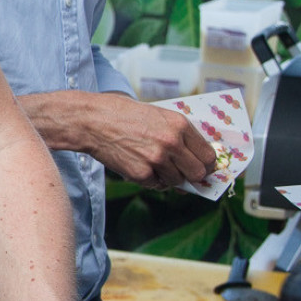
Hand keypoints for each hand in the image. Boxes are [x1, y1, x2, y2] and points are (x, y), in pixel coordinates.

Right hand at [87, 98, 216, 187]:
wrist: (91, 121)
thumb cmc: (123, 115)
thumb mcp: (157, 115)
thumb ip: (178, 135)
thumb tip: (194, 160)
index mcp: (179, 125)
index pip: (208, 155)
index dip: (207, 164)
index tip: (202, 167)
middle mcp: (172, 143)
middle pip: (198, 173)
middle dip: (192, 176)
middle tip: (184, 174)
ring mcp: (156, 160)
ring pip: (177, 182)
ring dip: (168, 178)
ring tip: (153, 165)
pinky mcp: (141, 173)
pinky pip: (156, 185)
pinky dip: (150, 180)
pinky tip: (139, 166)